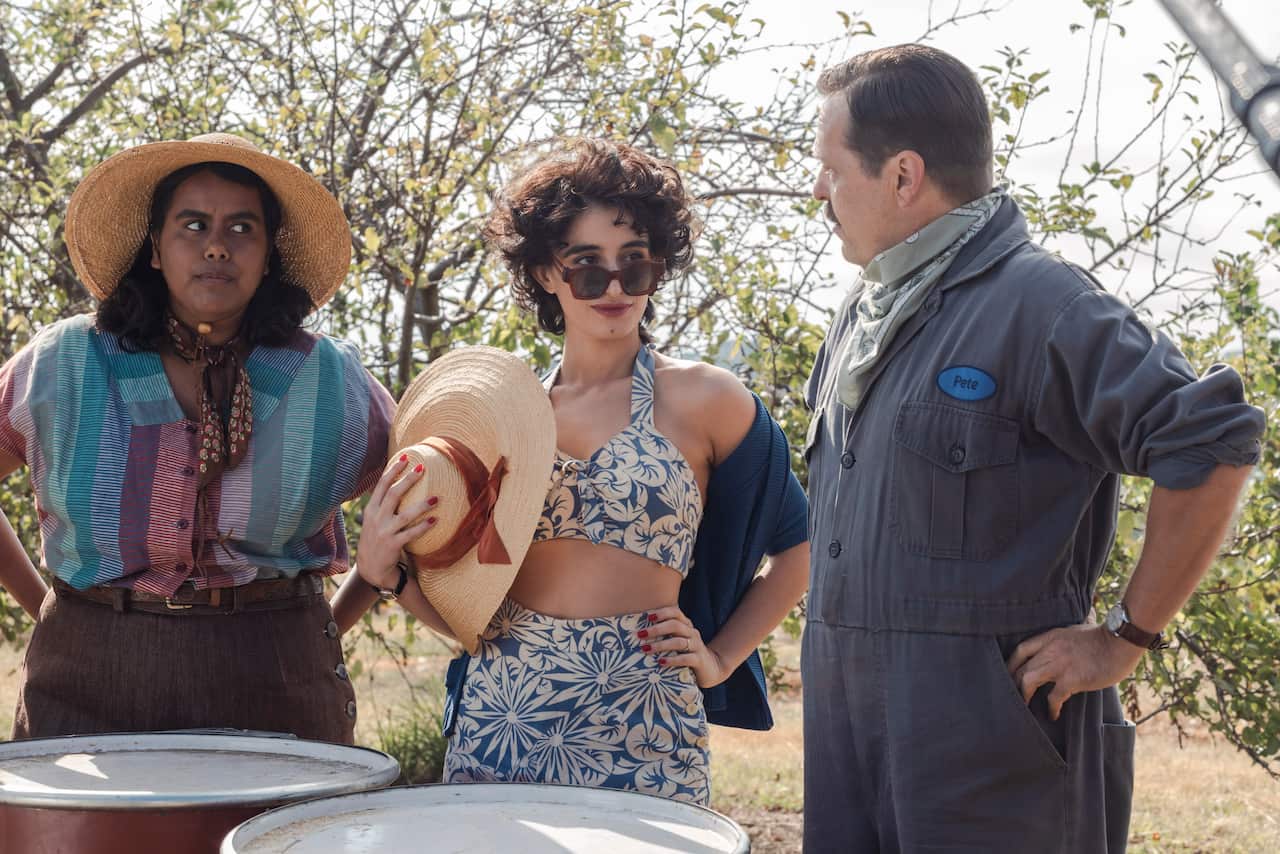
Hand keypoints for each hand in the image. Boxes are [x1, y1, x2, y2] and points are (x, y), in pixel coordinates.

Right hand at [356, 454, 437, 589]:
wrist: (371, 568)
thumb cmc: (376, 539)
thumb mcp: (373, 520)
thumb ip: (383, 504)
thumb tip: (399, 483)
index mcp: (371, 509)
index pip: (381, 485)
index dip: (393, 470)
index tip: (405, 457)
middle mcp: (376, 518)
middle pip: (393, 494)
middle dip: (407, 480)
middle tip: (422, 468)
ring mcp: (384, 532)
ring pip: (404, 515)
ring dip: (421, 505)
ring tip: (436, 498)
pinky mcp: (393, 545)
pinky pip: (411, 534)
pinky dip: (423, 527)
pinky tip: (435, 520)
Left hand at [638, 605, 729, 688]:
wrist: (711, 668)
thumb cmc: (687, 652)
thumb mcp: (677, 640)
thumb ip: (664, 634)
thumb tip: (638, 633)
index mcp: (686, 625)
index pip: (676, 612)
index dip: (662, 613)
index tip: (647, 617)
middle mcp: (692, 633)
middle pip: (675, 625)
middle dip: (656, 629)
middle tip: (640, 635)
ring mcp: (697, 646)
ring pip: (679, 642)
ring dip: (661, 645)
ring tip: (646, 649)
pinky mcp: (699, 660)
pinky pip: (686, 658)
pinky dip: (672, 660)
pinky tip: (661, 662)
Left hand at [1007, 623, 1145, 719]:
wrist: (1121, 641)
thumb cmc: (1103, 637)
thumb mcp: (1074, 631)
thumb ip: (1062, 640)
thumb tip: (1059, 646)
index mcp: (1050, 637)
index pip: (1020, 649)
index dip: (1011, 664)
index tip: (1008, 674)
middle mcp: (1049, 649)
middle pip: (1020, 668)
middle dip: (1014, 683)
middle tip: (1015, 695)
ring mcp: (1059, 664)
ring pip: (1027, 680)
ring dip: (1024, 695)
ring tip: (1027, 706)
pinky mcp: (1071, 679)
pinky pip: (1053, 697)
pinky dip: (1051, 708)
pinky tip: (1053, 714)